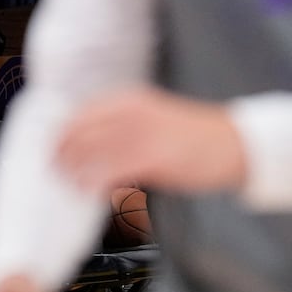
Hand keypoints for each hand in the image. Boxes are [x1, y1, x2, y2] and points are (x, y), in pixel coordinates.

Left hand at [54, 87, 247, 194]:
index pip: (79, 114)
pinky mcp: (152, 160)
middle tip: (58, 169)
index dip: (62, 134)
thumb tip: (90, 141)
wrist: (236, 144)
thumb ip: (124, 123)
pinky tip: (95, 191)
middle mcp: (132, 114)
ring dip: (74, 171)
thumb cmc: (197, 135)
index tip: (56, 148)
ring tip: (74, 182)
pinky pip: (109, 174)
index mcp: (132, 100)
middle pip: (77, 134)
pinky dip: (95, 184)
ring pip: (89, 155)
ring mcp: (141, 136)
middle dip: (62, 154)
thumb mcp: (157, 115)